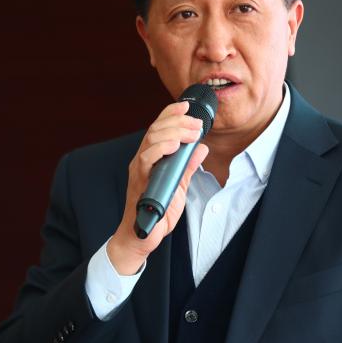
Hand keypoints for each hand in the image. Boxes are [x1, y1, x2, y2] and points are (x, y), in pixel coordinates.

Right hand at [107, 101, 208, 274]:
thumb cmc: (157, 211)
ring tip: (191, 132)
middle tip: (197, 123)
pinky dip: (160, 149)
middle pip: (156, 129)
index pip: (158, 128)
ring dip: (173, 132)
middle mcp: (142, 160)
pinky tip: (174, 145)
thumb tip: (202, 148)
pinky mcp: (139, 182)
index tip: (187, 106)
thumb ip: (188, 167)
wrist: (142, 236)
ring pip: (151, 140)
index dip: (171, 114)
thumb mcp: (179, 185)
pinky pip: (146, 160)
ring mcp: (139, 170)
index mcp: (151, 157)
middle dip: (178, 121)